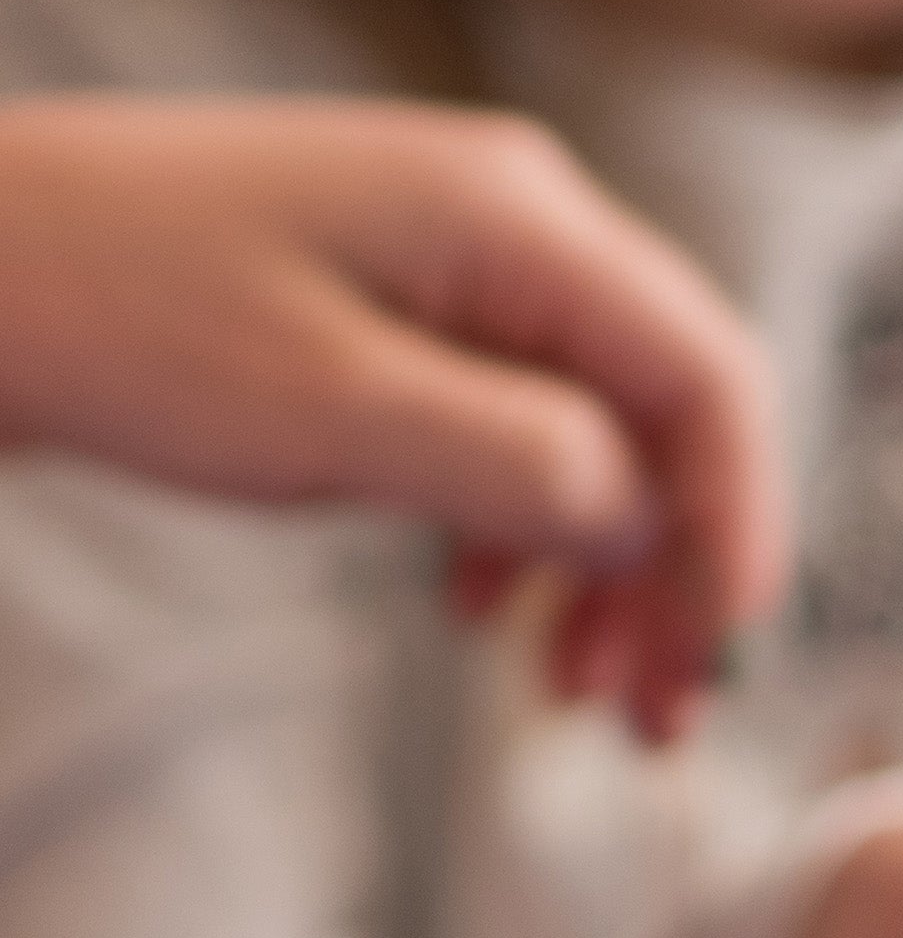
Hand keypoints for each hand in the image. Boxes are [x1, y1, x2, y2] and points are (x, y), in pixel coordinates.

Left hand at [0, 95, 785, 742]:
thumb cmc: (126, 315)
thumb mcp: (343, 411)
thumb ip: (527, 467)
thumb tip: (649, 525)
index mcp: (519, 220)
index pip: (709, 381)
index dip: (741, 528)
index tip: (723, 655)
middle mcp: (515, 223)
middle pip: (671, 417)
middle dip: (682, 574)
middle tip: (663, 717)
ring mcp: (462, 262)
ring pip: (603, 439)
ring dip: (610, 576)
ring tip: (575, 699)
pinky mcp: (411, 308)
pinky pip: (524, 432)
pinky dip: (528, 537)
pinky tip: (481, 613)